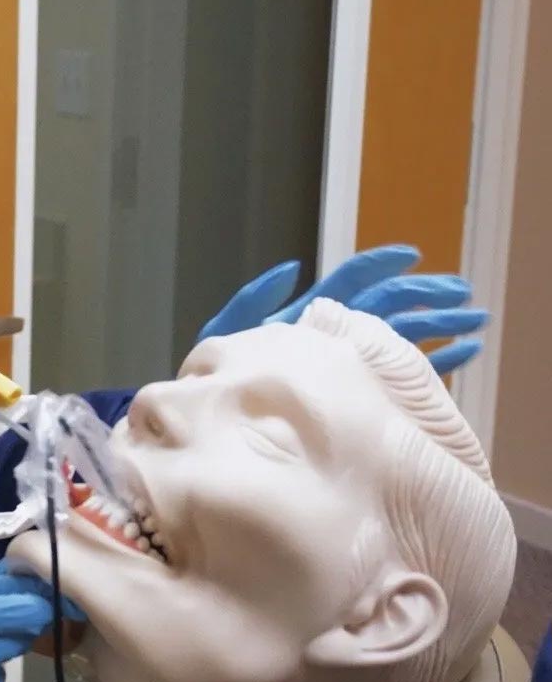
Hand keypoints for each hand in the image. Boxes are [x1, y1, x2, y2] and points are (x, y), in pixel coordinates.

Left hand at [198, 244, 487, 374]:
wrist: (206, 427)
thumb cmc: (210, 383)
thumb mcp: (222, 337)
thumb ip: (251, 301)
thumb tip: (292, 267)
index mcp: (304, 319)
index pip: (349, 284)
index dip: (378, 266)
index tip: (411, 254)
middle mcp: (330, 339)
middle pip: (386, 307)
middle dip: (425, 295)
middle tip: (463, 292)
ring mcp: (344, 367)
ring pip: (401, 338)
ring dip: (439, 326)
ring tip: (475, 319)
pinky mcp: (354, 396)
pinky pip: (400, 377)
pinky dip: (434, 363)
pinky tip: (464, 354)